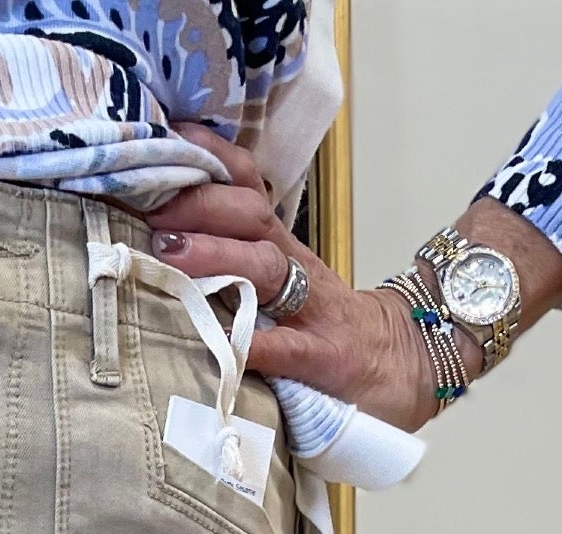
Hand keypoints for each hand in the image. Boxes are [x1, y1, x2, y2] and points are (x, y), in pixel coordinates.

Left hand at [149, 129, 438, 432]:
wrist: (409, 364)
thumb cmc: (332, 330)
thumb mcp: (287, 286)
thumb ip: (241, 266)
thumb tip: (171, 242)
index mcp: (284, 249)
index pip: (248, 189)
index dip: (210, 160)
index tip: (163, 142)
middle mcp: (297, 270)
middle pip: (251, 218)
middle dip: (199, 206)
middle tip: (151, 211)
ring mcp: (314, 313)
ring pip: (266, 269)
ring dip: (217, 256)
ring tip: (172, 255)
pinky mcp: (328, 360)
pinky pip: (290, 348)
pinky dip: (257, 344)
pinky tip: (227, 342)